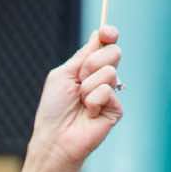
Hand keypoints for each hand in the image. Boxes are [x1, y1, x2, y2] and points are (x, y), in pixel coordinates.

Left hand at [30, 27, 124, 170]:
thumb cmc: (54, 109)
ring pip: (110, 71)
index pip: (105, 44)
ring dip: (88, 87)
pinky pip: (108, 91)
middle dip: (92, 64)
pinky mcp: (116, 109)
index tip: (108, 33)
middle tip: (79, 81)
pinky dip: (93, 101)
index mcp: (87, 68)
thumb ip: (82, 55)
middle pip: (113, 52)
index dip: (109, 34)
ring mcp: (110, 93)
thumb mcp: (63, 74)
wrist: (55, 139)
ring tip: (80, 102)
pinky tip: (88, 114)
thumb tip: (98, 33)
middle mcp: (100, 78)